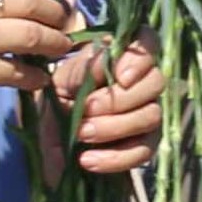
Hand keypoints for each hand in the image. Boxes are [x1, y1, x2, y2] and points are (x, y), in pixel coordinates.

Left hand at [56, 42, 165, 175]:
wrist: (45, 142)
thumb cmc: (54, 104)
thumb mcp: (59, 83)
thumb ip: (85, 70)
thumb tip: (108, 60)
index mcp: (119, 58)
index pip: (148, 41)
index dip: (140, 58)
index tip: (119, 77)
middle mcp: (141, 82)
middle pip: (155, 82)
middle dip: (118, 99)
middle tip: (86, 110)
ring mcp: (148, 114)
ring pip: (151, 116)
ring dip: (114, 127)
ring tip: (81, 134)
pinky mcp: (145, 146)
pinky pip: (143, 151)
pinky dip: (115, 157)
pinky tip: (87, 160)